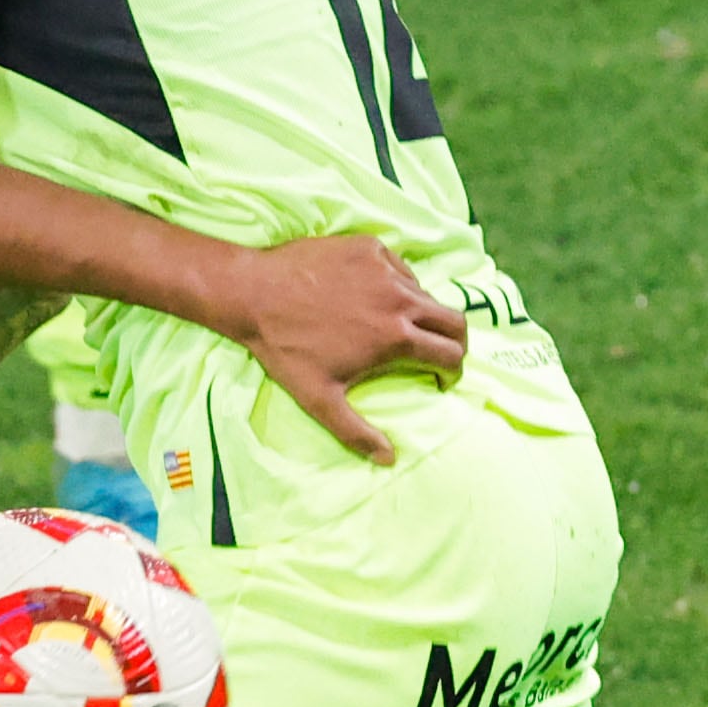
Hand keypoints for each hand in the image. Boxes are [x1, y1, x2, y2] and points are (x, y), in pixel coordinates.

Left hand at [218, 236, 467, 462]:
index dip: (452, 372)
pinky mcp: (369, 247)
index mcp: (396, 338)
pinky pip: (399, 268)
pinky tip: (373, 298)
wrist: (252, 293)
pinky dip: (397, 285)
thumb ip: (356, 432)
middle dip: (454, 342)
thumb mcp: (319, 399)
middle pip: (455, 321)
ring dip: (423, 314)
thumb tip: (389, 459)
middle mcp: (400, 299)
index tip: (441, 378)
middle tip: (438, 353)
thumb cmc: (284, 348)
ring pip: (426, 293)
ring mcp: (386, 269)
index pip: (452, 355)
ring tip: (401, 327)